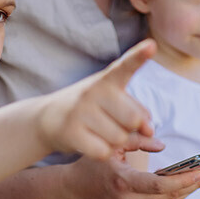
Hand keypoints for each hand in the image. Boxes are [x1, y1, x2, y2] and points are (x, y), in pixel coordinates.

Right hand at [37, 40, 156, 160]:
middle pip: (134, 119)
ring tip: (100, 132)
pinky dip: (103, 152)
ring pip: (119, 139)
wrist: (47, 118)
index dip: (139, 56)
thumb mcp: (111, 99)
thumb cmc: (90, 108)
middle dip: (132, 129)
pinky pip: (103, 152)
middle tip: (116, 124)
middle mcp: (93, 91)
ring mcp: (80, 111)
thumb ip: (136, 111)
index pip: (125, 65)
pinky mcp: (71, 132)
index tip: (152, 46)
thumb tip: (150, 131)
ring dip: (116, 142)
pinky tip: (91, 142)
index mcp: (107, 80)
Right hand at [65, 151, 199, 198]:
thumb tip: (162, 145)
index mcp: (123, 184)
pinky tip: (188, 184)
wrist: (72, 193)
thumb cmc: (90, 164)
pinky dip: (174, 194)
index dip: (184, 180)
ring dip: (189, 189)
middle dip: (195, 183)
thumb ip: (137, 141)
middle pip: (170, 195)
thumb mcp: (111, 146)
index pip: (160, 186)